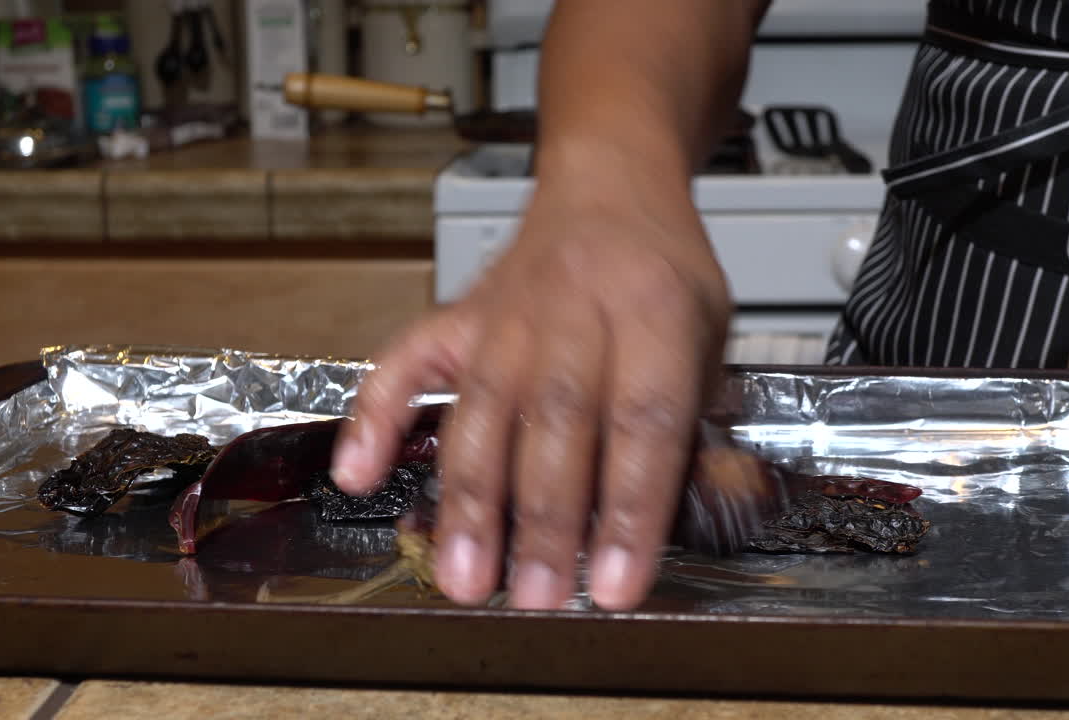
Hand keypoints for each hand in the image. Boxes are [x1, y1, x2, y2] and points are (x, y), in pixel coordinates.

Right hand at [330, 176, 731, 610]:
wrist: (609, 185)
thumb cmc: (664, 273)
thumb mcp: (713, 337)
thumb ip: (696, 424)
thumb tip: (686, 519)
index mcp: (655, 309)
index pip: (644, 420)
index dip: (631, 508)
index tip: (619, 583)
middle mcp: (575, 307)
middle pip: (556, 420)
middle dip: (546, 519)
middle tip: (538, 597)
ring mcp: (506, 310)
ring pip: (483, 407)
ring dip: (471, 498)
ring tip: (464, 576)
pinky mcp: (458, 315)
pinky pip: (405, 362)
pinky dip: (374, 418)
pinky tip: (355, 477)